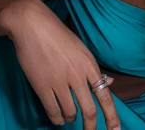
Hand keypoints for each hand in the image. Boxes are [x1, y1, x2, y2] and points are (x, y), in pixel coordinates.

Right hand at [0, 0, 120, 129]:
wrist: (32, 25)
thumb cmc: (58, 35)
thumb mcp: (81, 49)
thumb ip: (93, 69)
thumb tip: (108, 83)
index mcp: (89, 65)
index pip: (105, 95)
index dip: (112, 116)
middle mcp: (77, 75)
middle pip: (89, 110)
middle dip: (91, 126)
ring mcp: (59, 82)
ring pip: (70, 112)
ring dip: (71, 118)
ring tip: (69, 117)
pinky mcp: (42, 86)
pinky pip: (53, 110)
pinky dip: (56, 118)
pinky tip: (58, 118)